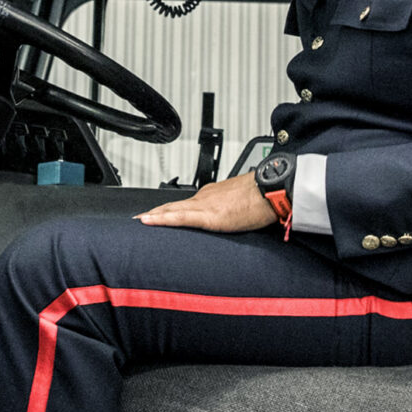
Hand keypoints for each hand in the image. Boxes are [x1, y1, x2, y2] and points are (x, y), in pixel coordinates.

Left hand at [134, 171, 279, 232]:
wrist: (272, 190)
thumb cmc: (264, 197)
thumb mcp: (243, 203)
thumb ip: (233, 211)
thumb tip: (232, 218)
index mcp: (213, 195)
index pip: (186, 204)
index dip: (169, 209)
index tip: (158, 214)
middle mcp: (205, 197)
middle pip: (174, 206)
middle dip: (156, 212)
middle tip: (140, 218)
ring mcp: (205, 205)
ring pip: (172, 211)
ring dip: (154, 216)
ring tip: (139, 221)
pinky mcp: (208, 215)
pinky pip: (179, 218)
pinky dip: (162, 220)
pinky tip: (148, 221)